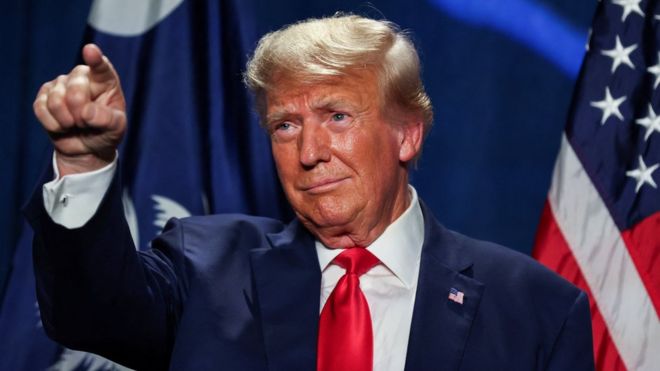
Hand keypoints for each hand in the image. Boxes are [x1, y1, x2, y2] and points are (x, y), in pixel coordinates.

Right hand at [33, 43, 126, 175]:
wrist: (87, 147)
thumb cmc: (106, 132)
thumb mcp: (116, 129)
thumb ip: (106, 119)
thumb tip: (86, 112)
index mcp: (105, 81)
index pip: (101, 67)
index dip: (95, 59)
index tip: (91, 50)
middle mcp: (82, 77)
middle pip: (75, 90)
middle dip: (81, 113)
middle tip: (88, 123)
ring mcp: (61, 84)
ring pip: (56, 101)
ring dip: (67, 121)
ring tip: (76, 124)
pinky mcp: (43, 96)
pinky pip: (41, 109)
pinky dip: (54, 124)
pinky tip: (63, 126)